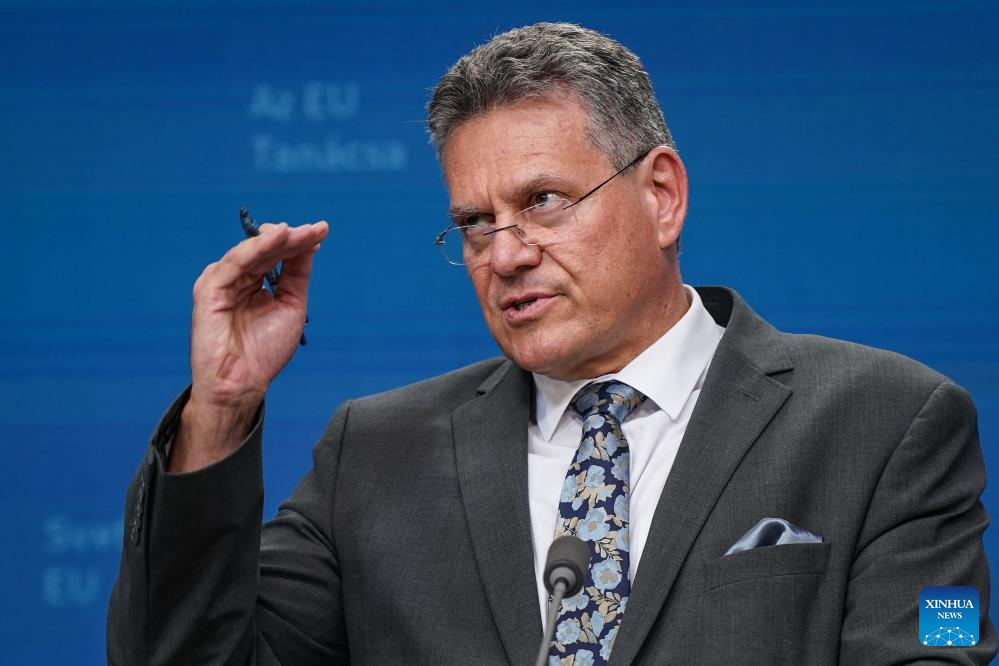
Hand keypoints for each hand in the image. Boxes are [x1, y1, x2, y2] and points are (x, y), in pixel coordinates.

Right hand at [169, 221, 328, 471]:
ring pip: (251, 252)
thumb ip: (296, 275)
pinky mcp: (209, 289)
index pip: (277, 255)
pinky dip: (255, 248)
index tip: (321, 230)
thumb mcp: (291, 306)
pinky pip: (234, 263)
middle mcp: (238, 279)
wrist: (242, 383)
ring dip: (275, 238)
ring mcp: (222, 282)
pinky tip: (276, 238)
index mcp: (254, 284)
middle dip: (292, 237)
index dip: (299, 242)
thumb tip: (309, 245)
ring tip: (297, 231)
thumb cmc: (264, 352)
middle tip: (315, 228)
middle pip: (266, 250)